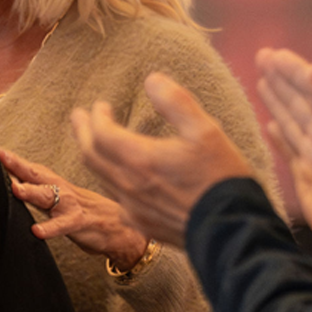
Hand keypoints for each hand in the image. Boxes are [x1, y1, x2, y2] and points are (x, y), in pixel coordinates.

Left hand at [0, 147, 148, 268]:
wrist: (122, 231)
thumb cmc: (86, 214)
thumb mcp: (61, 201)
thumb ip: (39, 193)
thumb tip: (12, 184)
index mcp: (57, 184)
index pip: (33, 169)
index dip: (15, 160)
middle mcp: (63, 191)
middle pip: (38, 174)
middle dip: (19, 164)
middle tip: (2, 155)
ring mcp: (71, 206)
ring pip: (49, 196)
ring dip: (32, 191)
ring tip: (15, 189)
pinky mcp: (80, 223)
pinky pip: (63, 225)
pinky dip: (50, 228)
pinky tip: (36, 231)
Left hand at [72, 73, 251, 247]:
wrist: (234, 232)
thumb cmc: (221, 179)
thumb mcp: (206, 131)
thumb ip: (176, 102)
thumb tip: (152, 80)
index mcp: (140, 159)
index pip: (100, 133)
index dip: (96, 117)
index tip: (100, 105)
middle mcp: (128, 184)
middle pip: (90, 155)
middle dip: (82, 132)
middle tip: (78, 116)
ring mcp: (132, 207)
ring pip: (100, 177)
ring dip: (93, 154)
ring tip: (93, 141)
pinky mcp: (141, 223)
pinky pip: (115, 197)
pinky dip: (110, 178)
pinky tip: (119, 176)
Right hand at [256, 47, 311, 230]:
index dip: (295, 72)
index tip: (274, 55)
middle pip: (303, 103)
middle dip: (284, 79)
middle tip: (262, 56)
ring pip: (295, 124)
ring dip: (278, 102)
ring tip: (262, 82)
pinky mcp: (308, 180)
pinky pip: (292, 154)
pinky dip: (280, 140)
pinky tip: (270, 128)